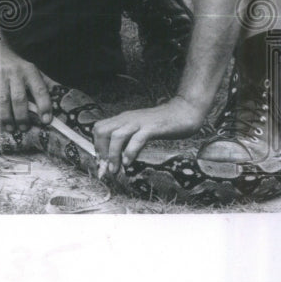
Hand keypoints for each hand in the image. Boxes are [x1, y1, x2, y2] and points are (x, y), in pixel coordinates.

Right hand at [0, 46, 53, 132]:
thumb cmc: (16, 62)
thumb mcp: (32, 68)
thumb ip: (45, 82)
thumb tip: (62, 95)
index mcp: (30, 71)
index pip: (40, 90)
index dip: (44, 106)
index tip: (46, 120)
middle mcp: (15, 73)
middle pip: (19, 98)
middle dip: (22, 117)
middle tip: (24, 128)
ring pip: (2, 101)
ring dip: (6, 118)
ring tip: (10, 128)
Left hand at [92, 96, 206, 175]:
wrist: (183, 111)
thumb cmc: (162, 123)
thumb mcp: (139, 128)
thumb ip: (129, 138)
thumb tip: (117, 155)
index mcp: (123, 119)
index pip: (99, 128)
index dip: (96, 145)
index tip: (101, 162)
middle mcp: (127, 119)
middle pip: (102, 131)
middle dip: (100, 150)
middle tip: (106, 167)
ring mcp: (139, 122)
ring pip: (117, 136)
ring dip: (113, 155)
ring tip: (115, 170)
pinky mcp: (152, 127)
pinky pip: (137, 139)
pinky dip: (130, 152)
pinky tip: (128, 163)